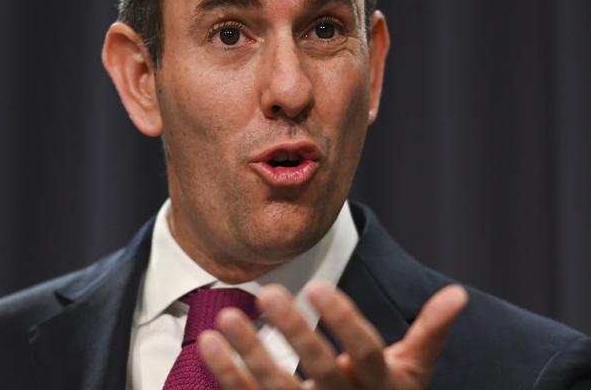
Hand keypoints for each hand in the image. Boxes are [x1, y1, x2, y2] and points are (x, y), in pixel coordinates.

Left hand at [198, 281, 467, 388]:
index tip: (319, 286)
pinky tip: (208, 343)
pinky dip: (227, 374)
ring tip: (225, 316)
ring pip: (278, 388)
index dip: (344, 321)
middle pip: (319, 369)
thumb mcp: (412, 372)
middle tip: (268, 292)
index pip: (364, 351)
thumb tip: (458, 293)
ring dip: (249, 352)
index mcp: (379, 384)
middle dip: (294, 332)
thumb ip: (430, 332)